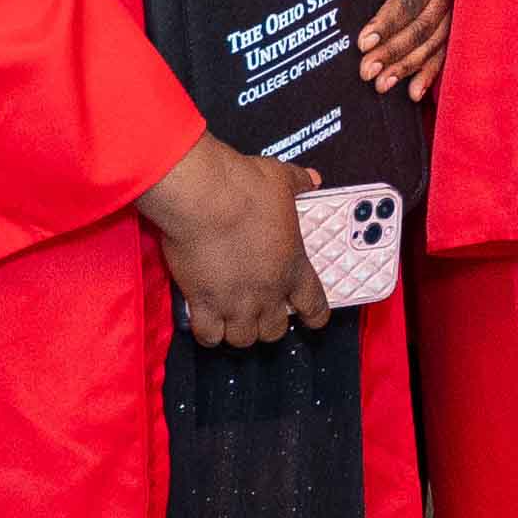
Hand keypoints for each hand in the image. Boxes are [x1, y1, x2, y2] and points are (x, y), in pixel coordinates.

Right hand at [139, 138, 328, 348]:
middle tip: (261, 311)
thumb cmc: (244, 187)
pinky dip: (208, 333)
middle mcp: (267, 292)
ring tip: (232, 319)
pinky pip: (208, 335)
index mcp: (293, 266)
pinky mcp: (203, 302)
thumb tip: (311, 179)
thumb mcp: (280, 178)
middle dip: (269, 324)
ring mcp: (235, 302)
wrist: (204, 197)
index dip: (315, 315)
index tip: (312, 318)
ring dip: (239, 331)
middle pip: (274, 331)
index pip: (314, 305)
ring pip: (242, 339)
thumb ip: (298, 183)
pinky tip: (206, 322)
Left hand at [358, 0, 456, 98]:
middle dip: (392, 52)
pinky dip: (427, 75)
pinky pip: (441, 54)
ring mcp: (451, 9)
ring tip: (381, 84)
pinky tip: (412, 93)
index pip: (408, 0)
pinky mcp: (449, 27)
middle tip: (366, 71)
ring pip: (431, 44)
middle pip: (420, 27)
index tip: (362, 42)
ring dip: (405, 68)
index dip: (386, 23)